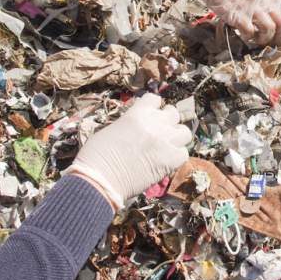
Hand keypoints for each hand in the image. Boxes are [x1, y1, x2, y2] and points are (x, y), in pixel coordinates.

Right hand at [66, 94, 191, 210]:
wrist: (100, 179)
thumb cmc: (96, 155)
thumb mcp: (110, 129)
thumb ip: (128, 124)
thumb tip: (135, 128)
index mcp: (137, 113)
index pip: (154, 99)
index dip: (152, 107)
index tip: (150, 114)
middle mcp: (155, 123)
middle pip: (173, 113)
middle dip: (167, 121)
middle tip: (160, 130)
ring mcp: (165, 141)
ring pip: (184, 132)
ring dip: (176, 137)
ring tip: (167, 145)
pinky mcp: (171, 160)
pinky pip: (184, 153)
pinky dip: (176, 156)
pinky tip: (166, 161)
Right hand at [188, 0, 280, 46]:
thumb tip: (272, 15)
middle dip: (280, 37)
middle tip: (274, 43)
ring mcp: (250, 6)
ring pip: (269, 29)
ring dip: (264, 39)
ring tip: (258, 40)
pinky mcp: (236, 14)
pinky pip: (250, 31)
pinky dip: (249, 37)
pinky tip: (245, 35)